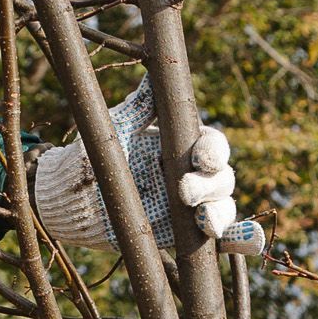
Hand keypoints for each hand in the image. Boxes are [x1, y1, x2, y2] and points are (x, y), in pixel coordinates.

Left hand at [30, 88, 259, 253]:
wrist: (69, 199)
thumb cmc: (92, 155)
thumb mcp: (115, 129)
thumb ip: (140, 107)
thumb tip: (155, 76)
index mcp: (181, 146)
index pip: (211, 146)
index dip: (212, 151)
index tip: (200, 157)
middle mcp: (190, 175)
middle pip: (222, 178)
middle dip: (209, 185)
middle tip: (183, 191)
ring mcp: (188, 207)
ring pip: (222, 208)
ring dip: (221, 213)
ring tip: (203, 220)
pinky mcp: (181, 236)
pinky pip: (216, 239)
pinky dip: (237, 240)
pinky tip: (248, 243)